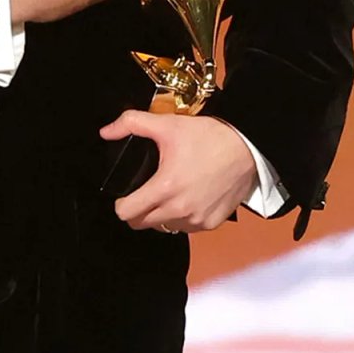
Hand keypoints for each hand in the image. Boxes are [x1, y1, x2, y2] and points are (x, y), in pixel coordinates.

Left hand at [99, 111, 255, 232]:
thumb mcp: (167, 124)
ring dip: (160, 217)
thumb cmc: (209, 137)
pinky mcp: (211, 223)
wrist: (247, 147)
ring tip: (166, 195)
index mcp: (165, 188)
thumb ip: (131, 124)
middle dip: (137, 211)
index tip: (125, 195)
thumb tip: (105, 132)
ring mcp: (197, 220)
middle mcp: (180, 209)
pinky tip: (186, 199)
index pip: (127, 214)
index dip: (120, 204)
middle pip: (141, 225)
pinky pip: (186, 229)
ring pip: (164, 228)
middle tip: (143, 193)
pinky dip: (182, 218)